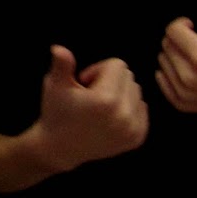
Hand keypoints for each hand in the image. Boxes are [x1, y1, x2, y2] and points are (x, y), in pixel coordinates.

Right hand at [29, 47, 147, 172]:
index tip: (84, 85)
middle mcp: (124, 115)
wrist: (60, 149)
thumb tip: (58, 48)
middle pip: (128, 77)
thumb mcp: (55, 86)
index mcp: (106, 100)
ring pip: (136, 92)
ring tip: (99, 108)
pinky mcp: (137, 138)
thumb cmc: (56, 113)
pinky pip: (142, 108)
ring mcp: (132, 129)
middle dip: (110, 81)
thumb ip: (61, 65)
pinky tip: (110, 117)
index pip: (117, 65)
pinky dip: (129, 108)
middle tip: (90, 97)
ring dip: (120, 94)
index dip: (97, 70)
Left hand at [157, 0, 196, 114]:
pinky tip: (185, 68)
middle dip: (179, 39)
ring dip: (175, 55)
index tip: (194, 25)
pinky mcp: (183, 104)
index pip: (173, 31)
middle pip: (166, 45)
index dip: (183, 24)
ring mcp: (186, 93)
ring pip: (162, 62)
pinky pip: (162, 81)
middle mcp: (190, 78)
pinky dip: (169, 72)